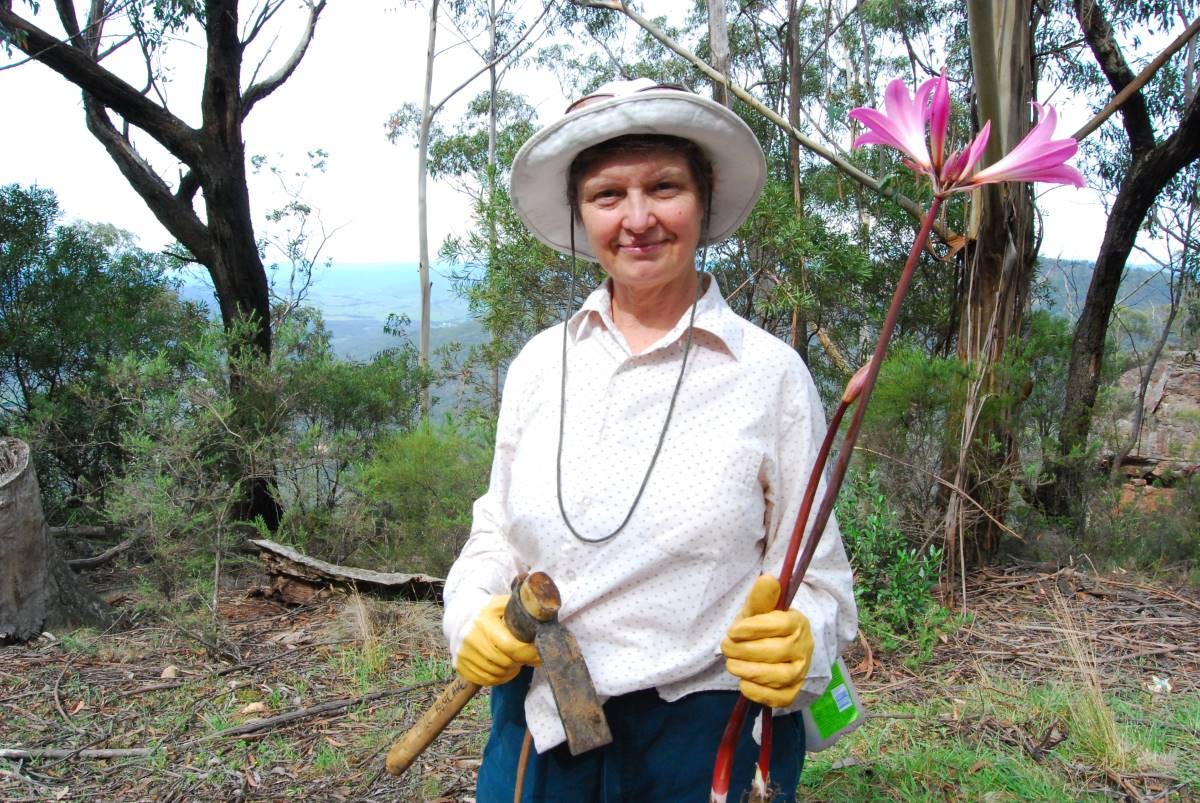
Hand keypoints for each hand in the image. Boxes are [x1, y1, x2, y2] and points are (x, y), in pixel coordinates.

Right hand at [455, 594, 540, 685]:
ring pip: (497, 674)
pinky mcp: (459, 666)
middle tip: (527, 656)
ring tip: (515, 660)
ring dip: (511, 671)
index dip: (529, 653)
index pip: (511, 646)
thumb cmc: (489, 611)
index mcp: (483, 621)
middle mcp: (470, 638)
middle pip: (505, 662)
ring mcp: (463, 654)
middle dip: (520, 661)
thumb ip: (522, 609)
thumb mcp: (503, 604)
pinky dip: (499, 678)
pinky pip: (486, 681)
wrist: (461, 616)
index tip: (540, 653)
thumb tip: (545, 621)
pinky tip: (504, 668)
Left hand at [720, 575, 812, 707]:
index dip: (754, 629)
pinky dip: (759, 693)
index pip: (780, 625)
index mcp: (797, 623)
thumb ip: (761, 597)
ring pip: (780, 676)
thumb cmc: (763, 626)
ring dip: (750, 671)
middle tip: (726, 647)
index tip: (733, 631)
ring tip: (731, 665)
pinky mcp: (793, 691)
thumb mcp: (759, 609)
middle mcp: (804, 648)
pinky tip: (743, 683)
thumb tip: (768, 578)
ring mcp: (801, 672)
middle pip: (777, 651)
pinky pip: (780, 698)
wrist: (774, 647)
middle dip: (746, 651)